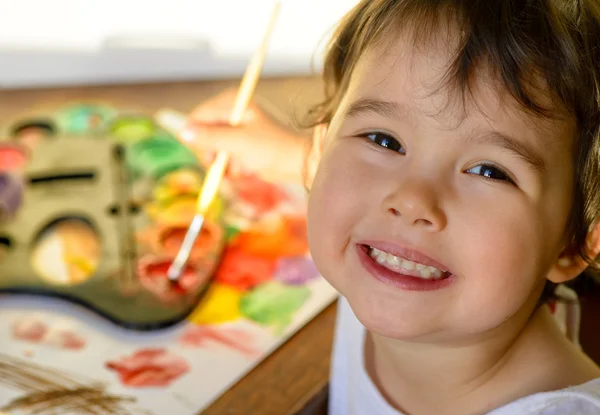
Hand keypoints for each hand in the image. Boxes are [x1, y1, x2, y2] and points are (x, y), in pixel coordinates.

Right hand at [180, 88, 307, 183]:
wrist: (299, 164)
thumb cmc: (272, 149)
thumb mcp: (238, 143)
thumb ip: (209, 137)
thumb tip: (182, 133)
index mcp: (234, 103)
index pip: (199, 117)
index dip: (198, 138)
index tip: (207, 156)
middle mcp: (234, 113)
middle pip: (204, 134)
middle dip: (213, 154)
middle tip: (223, 166)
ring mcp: (238, 130)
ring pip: (214, 149)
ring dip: (223, 164)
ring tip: (238, 170)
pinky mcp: (243, 146)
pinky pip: (225, 157)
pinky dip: (232, 167)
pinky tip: (245, 171)